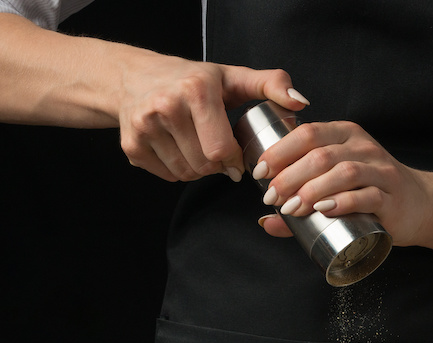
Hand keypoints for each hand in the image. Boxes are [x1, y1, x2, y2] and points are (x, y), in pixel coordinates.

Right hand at [118, 56, 309, 182]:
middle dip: (217, 165)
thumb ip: (271, 85)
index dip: (234, 160)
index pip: (221, 149)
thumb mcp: (233, 77)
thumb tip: (300, 102)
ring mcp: (145, 127)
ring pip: (187, 174)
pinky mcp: (132, 146)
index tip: (236, 155)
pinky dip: (179, 170)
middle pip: (204, 165)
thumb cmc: (192, 79)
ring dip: (200, 169)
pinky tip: (179, 148)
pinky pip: (169, 176)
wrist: (135, 78)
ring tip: (198, 146)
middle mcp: (166, 106)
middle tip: (217, 149)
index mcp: (196, 90)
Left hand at [251, 121, 432, 245]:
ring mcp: (380, 170)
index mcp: (345, 134)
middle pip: (321, 154)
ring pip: (343, 172)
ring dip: (312, 189)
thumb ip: (302, 201)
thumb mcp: (337, 186)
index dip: (280, 151)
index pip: (308, 134)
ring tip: (291, 208)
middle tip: (272, 197)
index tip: (260, 173)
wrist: (421, 204)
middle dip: (290, 176)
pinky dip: (343, 201)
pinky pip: (366, 195)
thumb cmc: (371, 193)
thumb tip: (265, 221)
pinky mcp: (392, 197)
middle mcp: (363, 147)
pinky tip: (324, 209)